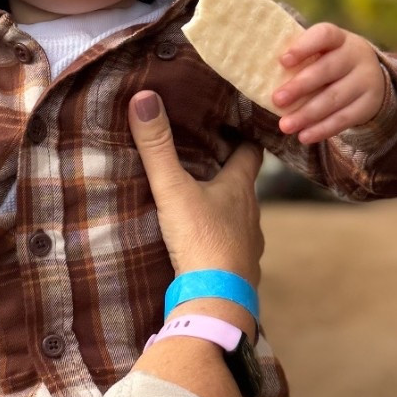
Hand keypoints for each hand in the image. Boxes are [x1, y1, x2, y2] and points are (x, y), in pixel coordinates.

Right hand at [128, 92, 261, 293]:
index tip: (233, 123)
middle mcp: (251, 211)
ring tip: (202, 201)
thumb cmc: (201, 239)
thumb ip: (157, 146)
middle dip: (229, 171)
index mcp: (240, 187)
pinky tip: (204, 242)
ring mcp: (249, 243)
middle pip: (244, 184)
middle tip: (208, 158)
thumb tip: (144, 97)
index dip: (244, 135)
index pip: (250, 151)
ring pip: (239, 216)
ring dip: (224, 207)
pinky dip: (221, 239)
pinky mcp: (240, 269)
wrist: (217, 299)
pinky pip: (232, 246)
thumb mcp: (173, 189)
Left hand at [270, 23, 388, 143]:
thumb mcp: (323, 53)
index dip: (304, 47)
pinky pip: (344, 119)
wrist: (372, 79)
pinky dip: (322, 129)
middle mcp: (356, 56)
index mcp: (340, 38)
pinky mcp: (369, 104)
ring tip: (285, 126)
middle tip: (277, 100)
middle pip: (327, 70)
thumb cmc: (332, 63)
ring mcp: (366, 80)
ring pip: (334, 98)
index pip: (324, 35)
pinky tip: (304, 136)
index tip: (282, 61)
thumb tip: (265, 75)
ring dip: (307, 114)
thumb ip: (301, 60)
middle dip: (300, 86)